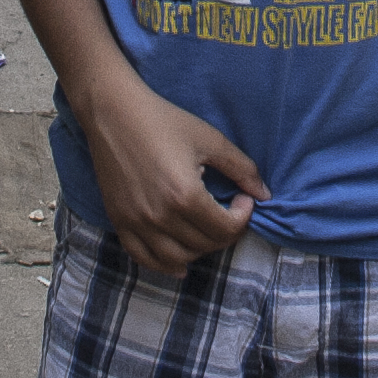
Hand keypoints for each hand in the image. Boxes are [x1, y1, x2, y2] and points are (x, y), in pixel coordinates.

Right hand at [68, 71, 266, 275]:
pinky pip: (143, 257)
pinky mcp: (119, 221)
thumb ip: (242, 168)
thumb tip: (264, 194)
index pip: (226, 229)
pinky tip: (179, 262)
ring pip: (177, 259)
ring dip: (199, 250)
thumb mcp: (210, 139)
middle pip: (204, 245)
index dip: (243, 217)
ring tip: (205, 231)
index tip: (243, 199)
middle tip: (228, 213)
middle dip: (225, 232)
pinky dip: (163, 265)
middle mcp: (160, 216)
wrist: (114, 112)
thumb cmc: (164, 121)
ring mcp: (137, 222)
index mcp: (185, 196)